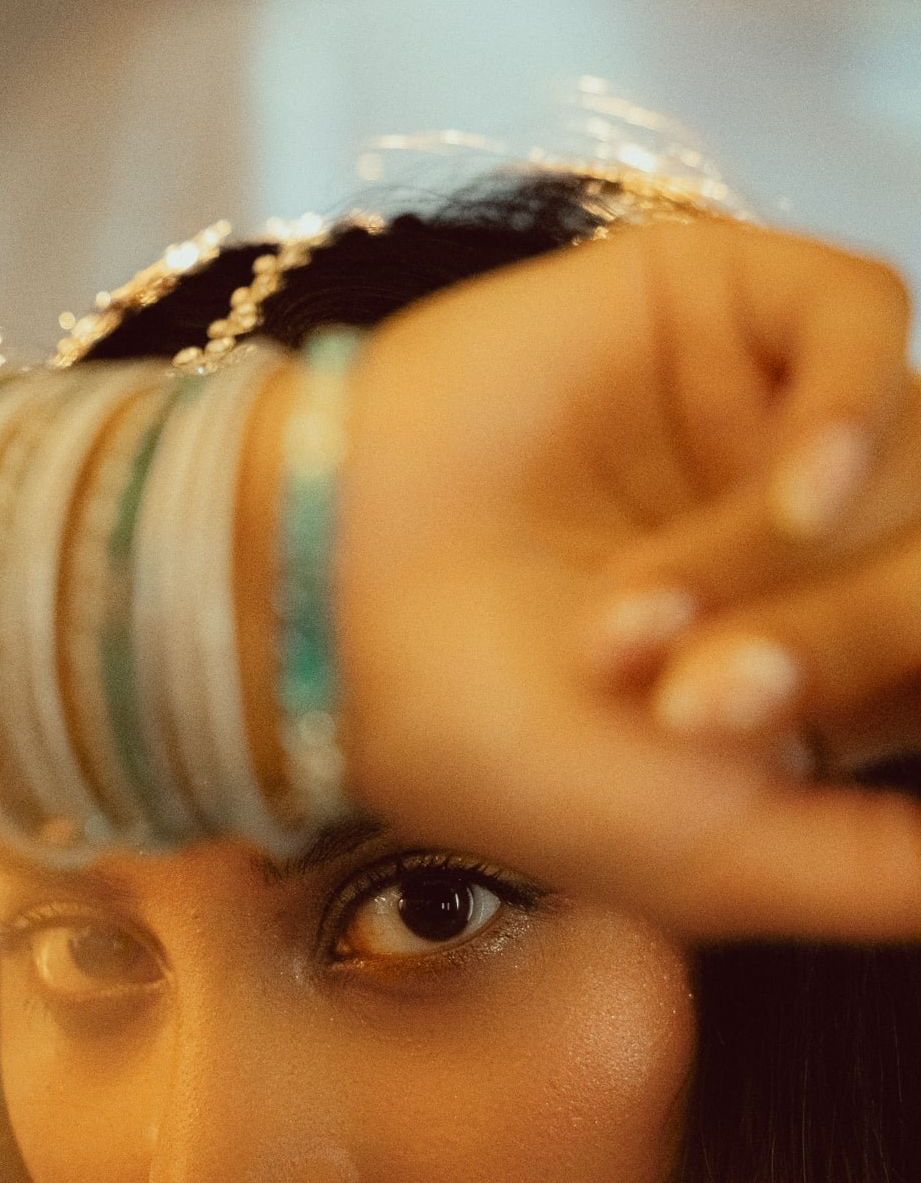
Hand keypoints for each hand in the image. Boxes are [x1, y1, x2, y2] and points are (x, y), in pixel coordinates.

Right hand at [335, 218, 920, 938]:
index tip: (806, 722)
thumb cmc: (491, 749)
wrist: (321, 616)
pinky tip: (789, 488)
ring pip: (907, 457)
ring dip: (795, 565)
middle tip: (695, 706)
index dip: (909, 674)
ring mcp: (768, 415)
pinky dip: (850, 410)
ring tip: (634, 626)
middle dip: (840, 644)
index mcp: (819, 663)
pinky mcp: (718, 308)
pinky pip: (861, 318)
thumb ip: (859, 875)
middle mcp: (810, 538)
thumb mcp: (702, 857)